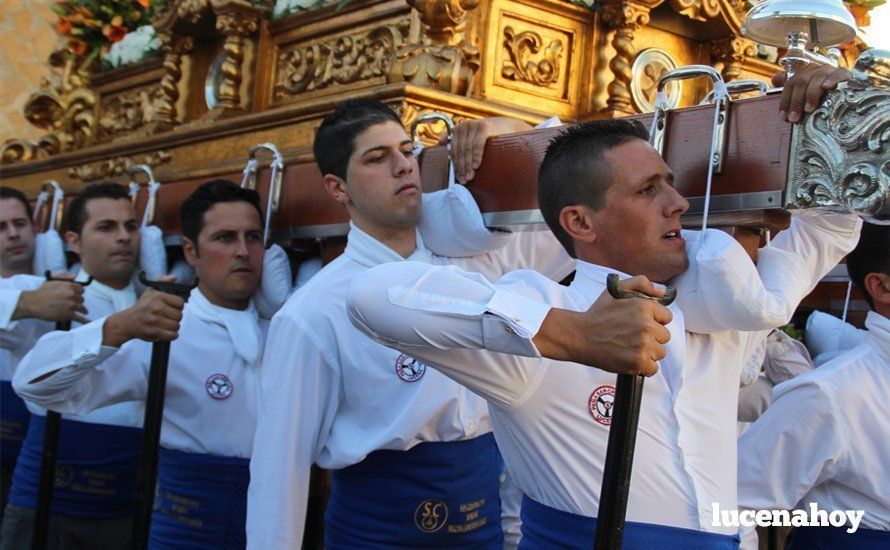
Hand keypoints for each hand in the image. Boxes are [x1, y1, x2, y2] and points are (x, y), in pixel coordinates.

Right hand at [14, 280, 87, 323]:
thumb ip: (64, 276)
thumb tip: (75, 277)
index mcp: (70, 286)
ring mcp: (71, 305)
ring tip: (81, 311)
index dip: (77, 293)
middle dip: (76, 301)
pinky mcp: (69, 315)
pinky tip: (89, 322)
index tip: (73, 295)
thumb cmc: (42, 291)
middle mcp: (72, 295)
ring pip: (82, 308)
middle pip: (81, 299)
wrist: (33, 303)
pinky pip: (80, 318)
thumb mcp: (52, 280)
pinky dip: (85, 321)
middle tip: (69, 303)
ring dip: (81, 309)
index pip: (81, 290)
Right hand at [102, 288, 184, 346]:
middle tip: (167, 317)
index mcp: (158, 297)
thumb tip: (174, 277)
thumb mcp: (150, 291)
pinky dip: (172, 335)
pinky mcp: (155, 333)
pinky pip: (173, 335)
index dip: (177, 306)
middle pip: (180, 315)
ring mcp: (156, 321)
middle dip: (175, 317)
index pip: (180, 303)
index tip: (171, 308)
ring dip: (173, 326)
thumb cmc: (142, 306)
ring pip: (177, 326)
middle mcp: (157, 308)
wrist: (128, 322)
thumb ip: (162, 281)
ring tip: (165, 324)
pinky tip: (166, 331)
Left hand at [444, 117, 533, 182]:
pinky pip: (477, 145)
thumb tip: (440, 142)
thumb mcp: (472, 136)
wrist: (511, 127)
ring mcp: (474, 125)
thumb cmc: (491, 136)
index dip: (455, 165)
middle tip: (464, 180)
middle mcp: (464, 125)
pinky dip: (476, 157)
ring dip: (468, 165)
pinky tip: (476, 166)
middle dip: (462, 168)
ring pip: (467, 150)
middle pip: (460, 151)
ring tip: (470, 177)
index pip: (453, 151)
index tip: (458, 177)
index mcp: (459, 129)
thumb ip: (458, 139)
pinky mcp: (484, 127)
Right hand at [533, 276, 671, 375]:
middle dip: (651, 337)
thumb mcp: (616, 290)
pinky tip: (630, 359)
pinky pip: (653, 368)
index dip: (654, 321)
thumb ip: (641, 283)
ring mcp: (643, 345)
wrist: (580, 336)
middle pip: (664, 336)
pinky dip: (643, 367)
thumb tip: (662, 292)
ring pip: (659, 352)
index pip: (666, 317)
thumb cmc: (597, 315)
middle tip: (632, 336)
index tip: (640, 324)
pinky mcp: (639, 362)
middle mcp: (646, 325)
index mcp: (644, 307)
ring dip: (647, 352)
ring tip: (629, 348)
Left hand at [772, 64, 849, 122]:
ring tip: (809, 109)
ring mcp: (830, 70)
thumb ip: (791, 87)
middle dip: (796, 101)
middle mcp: (816, 69)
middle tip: (794, 118)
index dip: (785, 100)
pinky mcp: (844, 73)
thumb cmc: (823, 95)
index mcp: (805, 73)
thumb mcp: (805, 92)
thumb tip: (775, 79)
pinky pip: (838, 73)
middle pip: (801, 81)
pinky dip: (832, 79)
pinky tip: (827, 87)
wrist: (849, 91)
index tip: (783, 116)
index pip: (790, 83)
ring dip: (811, 94)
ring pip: (816, 78)